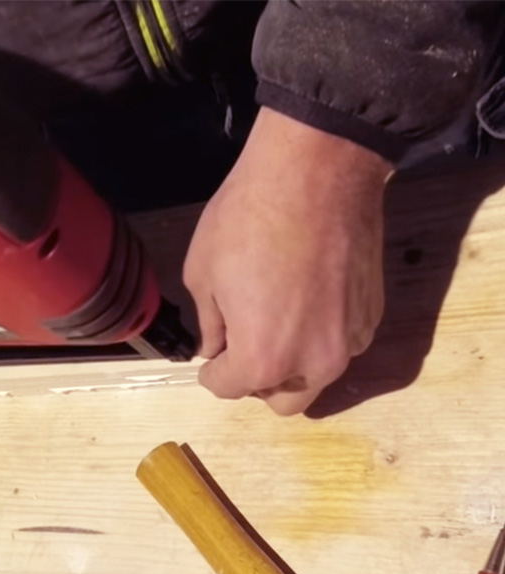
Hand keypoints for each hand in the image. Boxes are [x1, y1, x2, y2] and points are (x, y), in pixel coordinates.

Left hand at [182, 107, 391, 414]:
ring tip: (275, 316)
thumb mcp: (202, 274)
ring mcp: (350, 341)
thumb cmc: (247, 219)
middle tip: (242, 342)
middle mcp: (313, 363)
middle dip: (257, 379)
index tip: (212, 347)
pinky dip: (319, 335)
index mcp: (263, 359)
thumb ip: (209, 325)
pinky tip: (306, 296)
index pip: (227, 388)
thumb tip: (215, 348)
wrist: (318, 171)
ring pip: (315, 377)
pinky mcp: (373, 316)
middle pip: (281, 401)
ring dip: (292, 362)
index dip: (212, 369)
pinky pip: (339, 345)